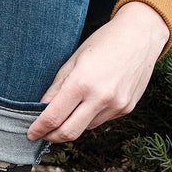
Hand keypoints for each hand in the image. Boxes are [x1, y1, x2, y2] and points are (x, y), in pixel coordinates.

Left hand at [27, 2, 169, 142]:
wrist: (141, 35)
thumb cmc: (103, 43)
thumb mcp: (73, 60)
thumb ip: (56, 88)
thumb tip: (40, 109)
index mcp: (81, 83)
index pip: (53, 117)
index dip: (39, 128)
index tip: (31, 133)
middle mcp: (100, 98)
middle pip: (69, 133)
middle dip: (52, 136)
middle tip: (43, 133)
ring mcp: (116, 105)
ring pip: (85, 128)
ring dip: (72, 125)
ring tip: (68, 110)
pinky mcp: (126, 108)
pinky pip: (101, 121)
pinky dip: (89, 117)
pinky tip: (90, 101)